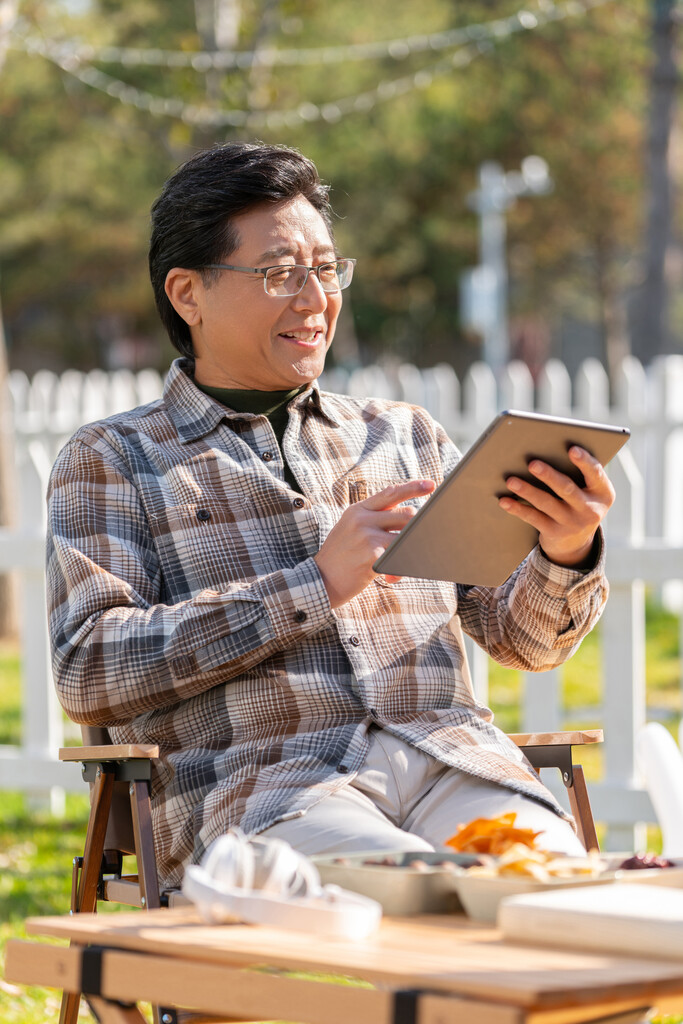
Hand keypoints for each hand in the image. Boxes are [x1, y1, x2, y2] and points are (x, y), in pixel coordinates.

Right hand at [314, 479, 435, 607]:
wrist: (320, 579)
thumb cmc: (340, 555)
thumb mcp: (350, 527)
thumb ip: (373, 517)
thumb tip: (406, 515)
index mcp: (358, 510)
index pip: (391, 493)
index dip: (413, 487)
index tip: (431, 485)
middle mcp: (362, 519)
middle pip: (406, 514)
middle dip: (415, 528)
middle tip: (416, 540)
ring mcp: (367, 536)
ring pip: (406, 536)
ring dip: (410, 549)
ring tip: (403, 561)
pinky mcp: (372, 556)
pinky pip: (399, 557)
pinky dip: (400, 569)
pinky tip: (391, 577)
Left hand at [498, 446, 614, 568]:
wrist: (577, 542)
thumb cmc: (579, 502)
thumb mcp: (589, 491)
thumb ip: (578, 473)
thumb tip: (545, 450)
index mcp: (603, 493)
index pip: (596, 474)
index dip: (584, 462)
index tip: (572, 449)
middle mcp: (590, 509)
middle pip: (566, 489)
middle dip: (549, 475)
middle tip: (532, 464)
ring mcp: (572, 523)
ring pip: (546, 503)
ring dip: (527, 491)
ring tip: (511, 480)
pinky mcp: (554, 533)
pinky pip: (533, 518)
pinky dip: (517, 508)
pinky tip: (504, 500)